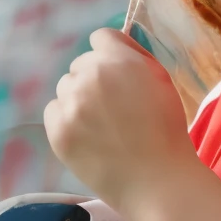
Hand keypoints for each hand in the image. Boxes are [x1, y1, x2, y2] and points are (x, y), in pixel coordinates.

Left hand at [43, 28, 200, 215]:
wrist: (157, 181)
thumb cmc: (167, 131)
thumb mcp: (162, 81)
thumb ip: (135, 57)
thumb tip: (112, 48)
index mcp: (118, 60)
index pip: (100, 38)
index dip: (110, 56)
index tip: (117, 76)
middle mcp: (90, 76)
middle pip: (80, 65)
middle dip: (94, 80)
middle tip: (112, 108)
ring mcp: (70, 104)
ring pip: (65, 88)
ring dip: (78, 99)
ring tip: (100, 125)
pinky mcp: (57, 130)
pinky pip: (53, 111)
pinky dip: (66, 120)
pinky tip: (86, 136)